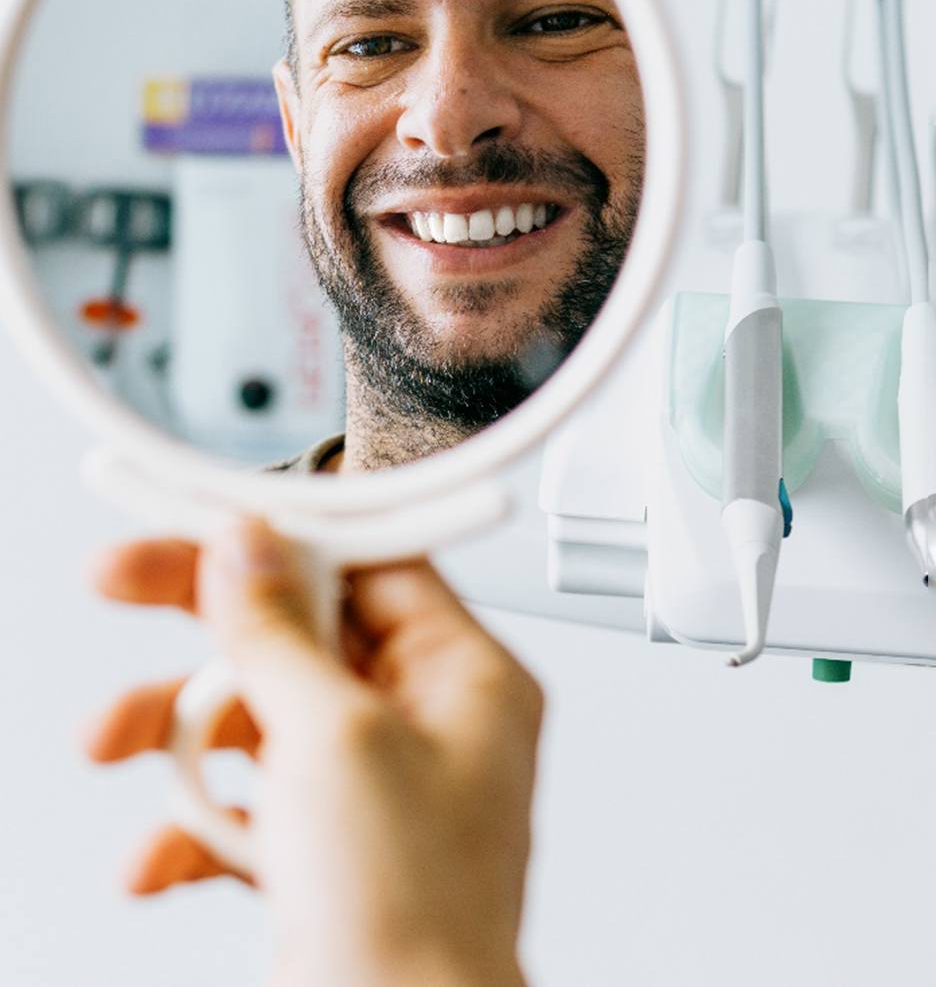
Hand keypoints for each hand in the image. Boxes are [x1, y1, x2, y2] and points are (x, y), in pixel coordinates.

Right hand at [85, 519, 542, 986]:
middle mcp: (422, 723)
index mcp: (464, 677)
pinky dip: (192, 824)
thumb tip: (250, 548)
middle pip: (300, 629)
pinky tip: (157, 859)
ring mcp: (369, 786)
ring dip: (177, 729)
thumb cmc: (415, 918)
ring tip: (113, 739)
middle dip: (205, 622)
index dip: (288, 536)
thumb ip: (282, 634)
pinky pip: (244, 803)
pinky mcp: (322, 847)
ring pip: (258, 713)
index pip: (372, 564)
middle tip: (122, 579)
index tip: (213, 518)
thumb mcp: (337, 739)